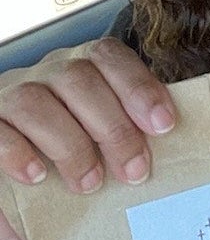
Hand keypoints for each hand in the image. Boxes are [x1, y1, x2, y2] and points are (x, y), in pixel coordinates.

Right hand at [0, 39, 175, 198]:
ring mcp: (7, 97)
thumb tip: (164, 145)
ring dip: (70, 145)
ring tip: (90, 183)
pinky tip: (37, 177)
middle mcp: (42, 73)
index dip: (138, 86)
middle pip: (78, 80)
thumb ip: (124, 129)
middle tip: (133, 170)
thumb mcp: (95, 131)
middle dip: (112, 126)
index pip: (108, 56)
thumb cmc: (62, 149)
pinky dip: (18, 154)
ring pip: (35, 103)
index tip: (165, 125)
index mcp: (77, 66)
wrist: (9, 173)